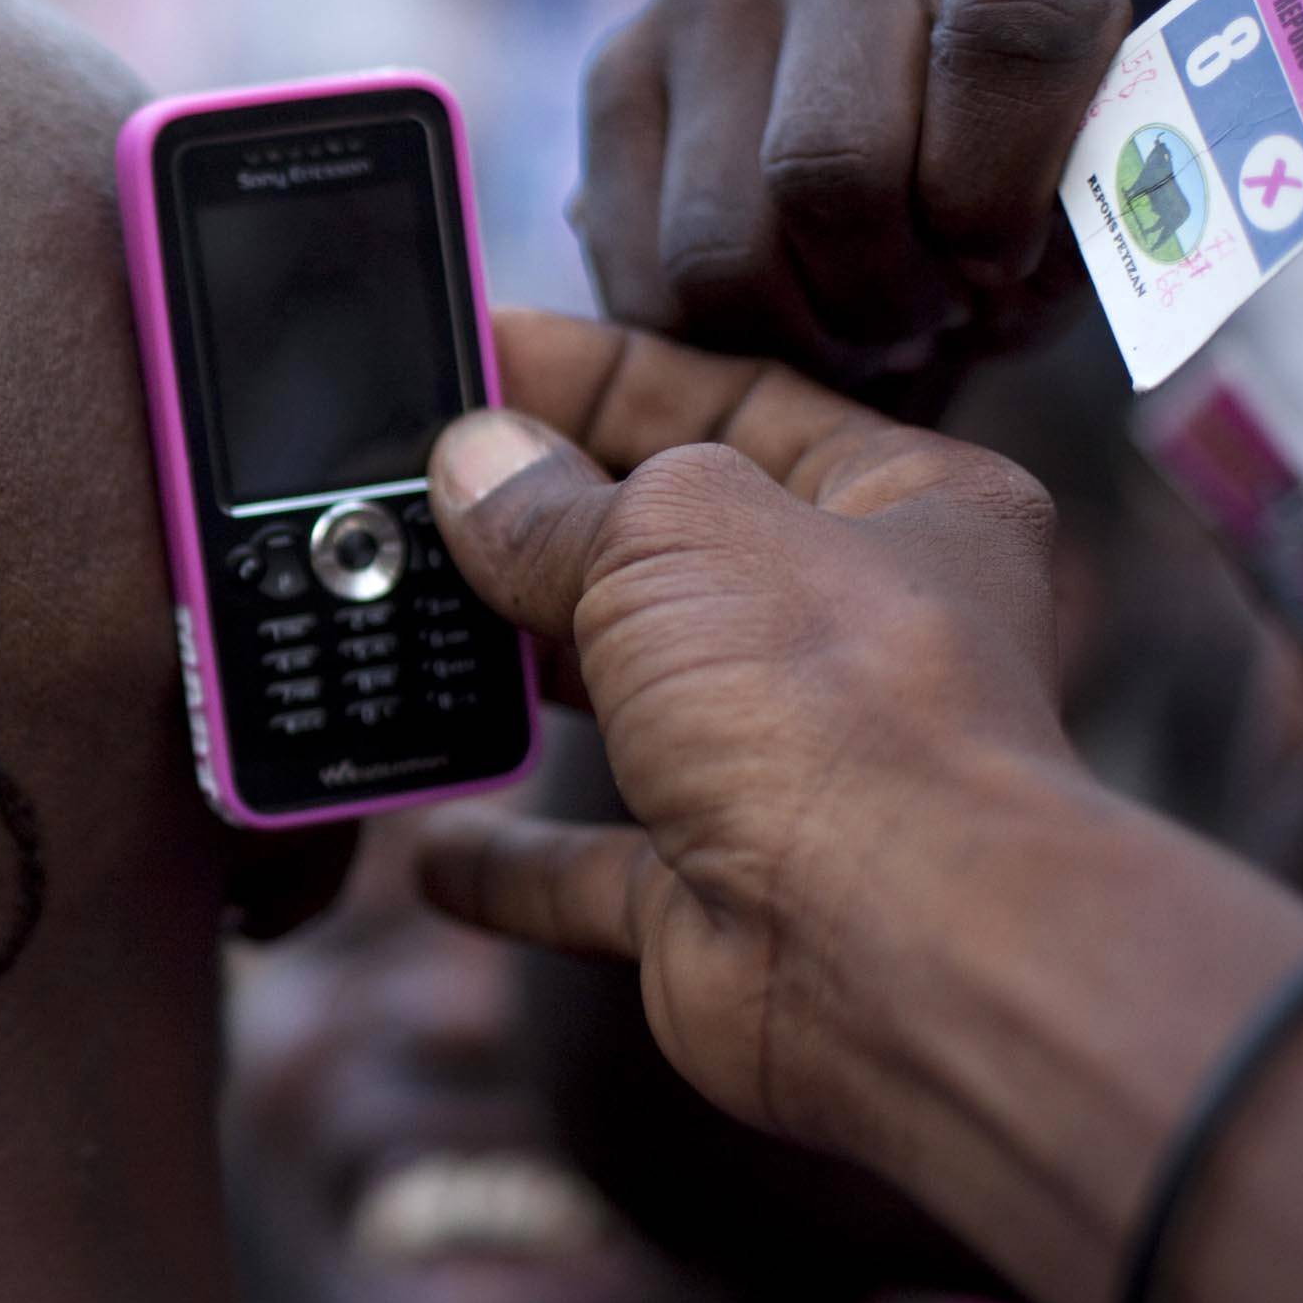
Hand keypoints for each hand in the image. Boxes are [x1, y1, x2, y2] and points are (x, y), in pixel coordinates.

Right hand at [411, 311, 1076, 1152]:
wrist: (894, 949)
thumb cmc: (840, 711)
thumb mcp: (669, 537)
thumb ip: (553, 503)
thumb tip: (473, 465)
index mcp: (904, 503)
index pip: (732, 399)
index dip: (598, 373)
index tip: (479, 354)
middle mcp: (854, 634)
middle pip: (670, 550)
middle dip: (541, 521)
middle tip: (411, 482)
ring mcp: (786, 770)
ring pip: (628, 703)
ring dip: (518, 677)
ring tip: (398, 623)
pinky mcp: (718, 895)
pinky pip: (591, 870)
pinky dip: (510, 862)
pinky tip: (435, 844)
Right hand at [578, 0, 1129, 401]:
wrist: (899, 121)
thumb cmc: (1017, 182)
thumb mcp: (1084, 204)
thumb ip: (1072, 234)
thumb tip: (995, 266)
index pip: (1008, 34)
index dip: (997, 194)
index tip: (997, 265)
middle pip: (828, 166)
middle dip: (877, 297)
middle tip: (913, 320)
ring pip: (717, 240)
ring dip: (790, 330)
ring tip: (845, 325)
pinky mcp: (615, 61)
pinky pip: (637, 268)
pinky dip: (703, 336)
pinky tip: (767, 314)